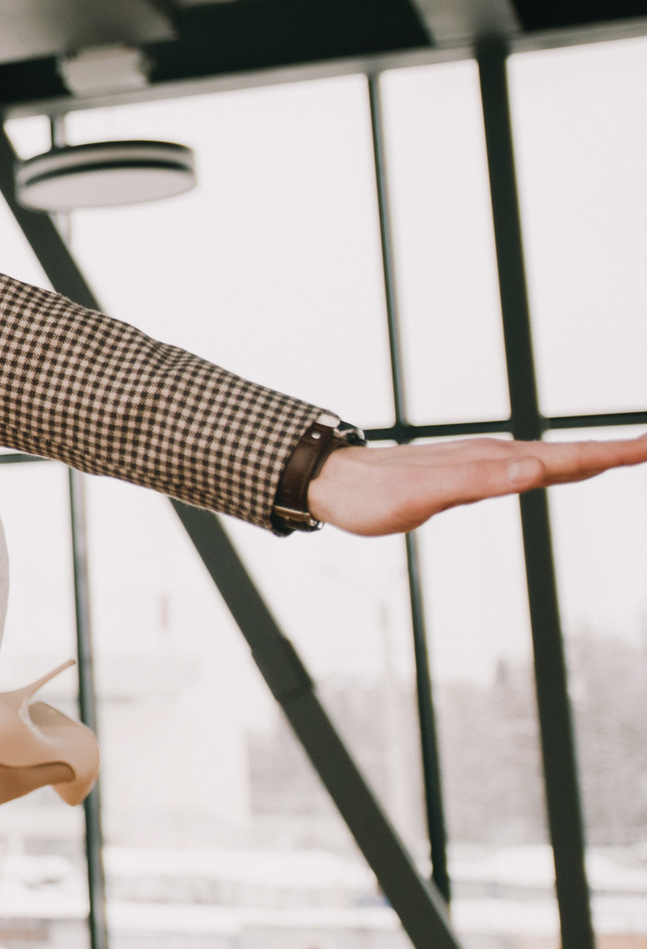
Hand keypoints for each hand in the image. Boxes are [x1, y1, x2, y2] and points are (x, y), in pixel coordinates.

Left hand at [310, 433, 646, 535]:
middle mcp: (492, 457)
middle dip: (614, 452)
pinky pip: (524, 468)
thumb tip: (532, 469)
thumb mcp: (425, 494)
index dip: (611, 454)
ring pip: (548, 458)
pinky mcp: (467, 473)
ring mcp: (481, 464)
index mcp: (493, 462)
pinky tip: (556, 470)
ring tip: (626, 455)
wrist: (332, 482)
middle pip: (566, 454)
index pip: (565, 458)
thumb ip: (477, 482)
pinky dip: (554, 466)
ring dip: (589, 457)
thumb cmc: (374, 496)